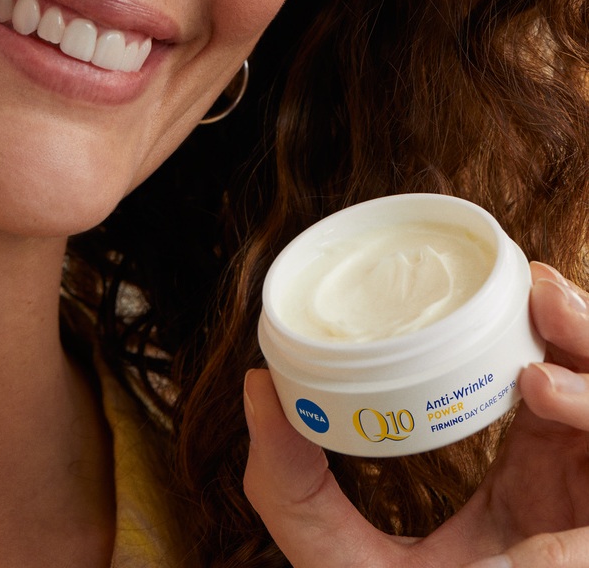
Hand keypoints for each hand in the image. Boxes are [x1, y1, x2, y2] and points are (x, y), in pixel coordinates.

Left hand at [244, 262, 588, 566]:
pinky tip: (540, 393)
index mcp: (524, 485)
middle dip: (575, 322)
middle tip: (528, 281)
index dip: (537, 326)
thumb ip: (291, 489)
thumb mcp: (341, 560)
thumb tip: (259, 386)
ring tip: (537, 327)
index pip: (547, 385)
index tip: (499, 277)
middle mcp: (570, 490)